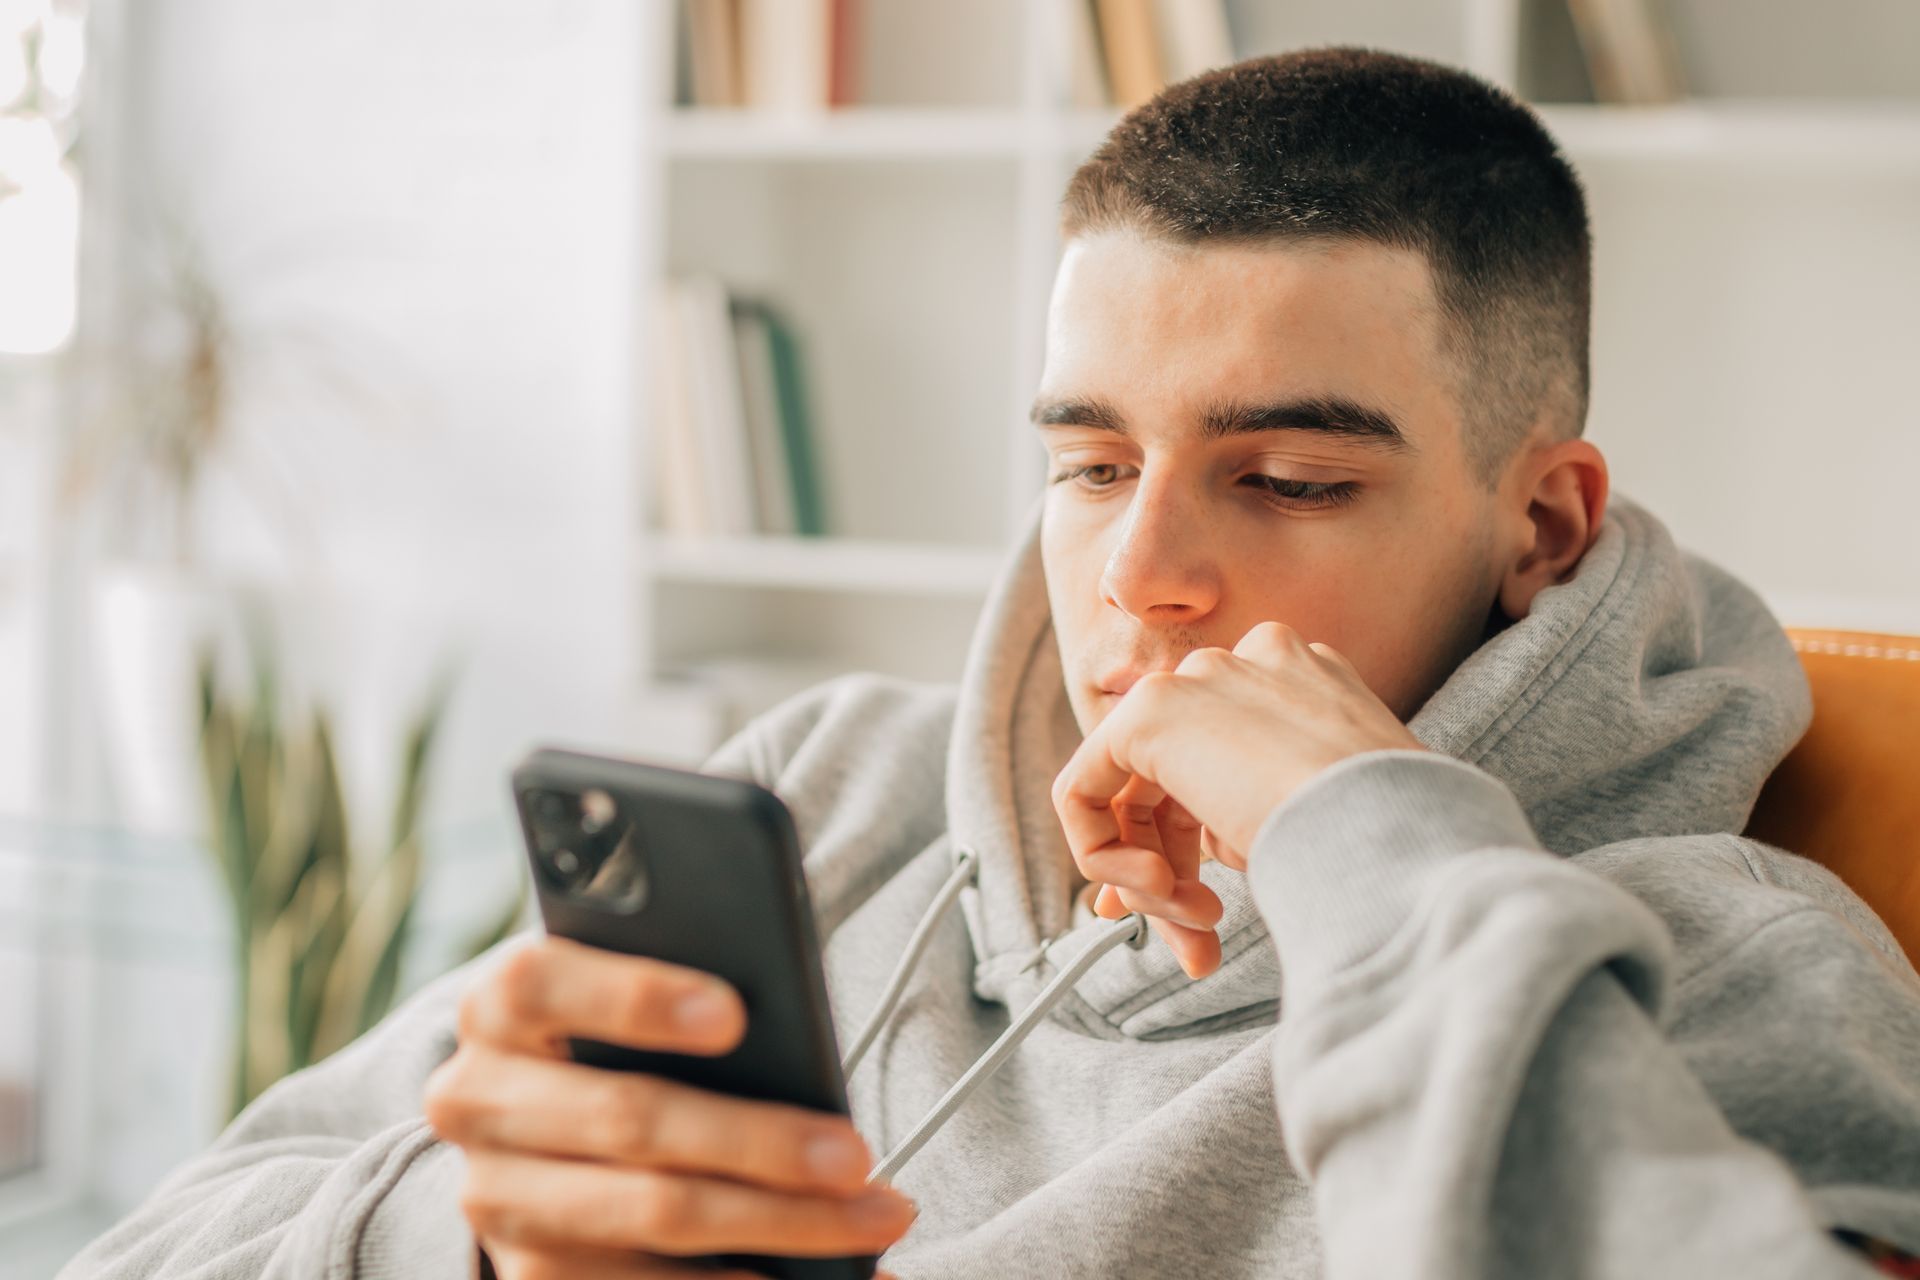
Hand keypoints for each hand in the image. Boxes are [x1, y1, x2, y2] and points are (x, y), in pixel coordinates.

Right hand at [425, 935, 914, 1278]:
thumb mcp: (629, 991)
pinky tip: (831, 1273)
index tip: (734, 1015)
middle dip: (757, 1140)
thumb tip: (789, 1033)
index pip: (540, 985)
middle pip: (627, 1118)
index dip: (634, 997)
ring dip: (782, 1222)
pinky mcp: (535, 1277)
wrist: (538, 1119)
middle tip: (854, 1154)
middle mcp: (478, 1103)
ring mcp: (500, 1201)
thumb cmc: (619, 1034)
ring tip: (875, 1216)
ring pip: (655, 1211)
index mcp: (498, 1008)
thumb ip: (686, 992)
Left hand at [1053, 621, 1423, 979]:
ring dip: (1153, 879)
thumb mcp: (1325, 819)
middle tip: (1201, 943)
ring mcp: (1200, 681)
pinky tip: (1159, 894)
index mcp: (1306, 681)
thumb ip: (1252, 822)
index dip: (1196, 846)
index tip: (1204, 914)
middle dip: (1174, 873)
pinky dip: (1105, 856)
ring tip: (1201, 930)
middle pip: (1173, 781)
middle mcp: (1250, 664)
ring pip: (1132, 793)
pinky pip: (1084, 791)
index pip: (1222, 760)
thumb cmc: (1394, 842)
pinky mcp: (1151, 712)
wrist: (1397, 830)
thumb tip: (1191, 869)